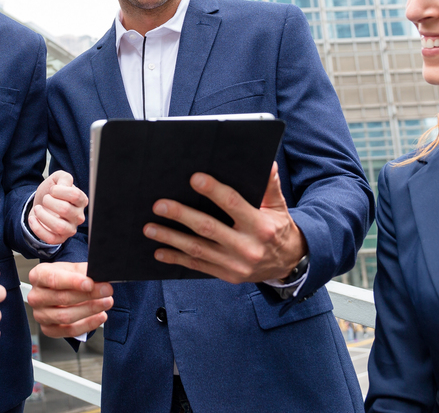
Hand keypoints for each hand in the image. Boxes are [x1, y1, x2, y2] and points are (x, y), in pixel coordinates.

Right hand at [27, 261, 112, 337]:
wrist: (58, 289)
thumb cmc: (64, 277)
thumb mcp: (72, 268)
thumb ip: (84, 271)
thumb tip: (99, 274)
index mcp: (38, 275)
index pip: (54, 279)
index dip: (73, 282)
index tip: (90, 283)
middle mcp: (35, 296)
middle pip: (63, 298)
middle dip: (88, 295)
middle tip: (107, 290)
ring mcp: (40, 315)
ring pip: (66, 316)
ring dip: (90, 310)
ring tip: (106, 302)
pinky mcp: (48, 329)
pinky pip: (69, 331)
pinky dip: (88, 325)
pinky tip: (100, 316)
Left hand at [29, 171, 87, 244]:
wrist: (41, 204)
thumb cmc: (52, 192)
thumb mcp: (58, 179)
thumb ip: (64, 178)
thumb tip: (64, 186)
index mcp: (81, 201)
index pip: (75, 195)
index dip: (60, 191)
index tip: (52, 190)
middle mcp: (79, 216)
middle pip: (65, 209)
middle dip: (49, 201)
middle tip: (45, 199)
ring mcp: (70, 229)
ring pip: (59, 226)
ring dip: (43, 216)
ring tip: (37, 209)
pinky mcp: (59, 238)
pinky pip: (50, 238)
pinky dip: (38, 228)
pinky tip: (33, 219)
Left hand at [142, 163, 307, 283]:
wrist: (288, 263)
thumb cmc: (279, 229)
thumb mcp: (278, 207)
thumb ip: (270, 186)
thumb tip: (268, 163)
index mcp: (260, 226)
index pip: (234, 205)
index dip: (214, 191)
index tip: (194, 178)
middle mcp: (247, 247)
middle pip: (208, 228)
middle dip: (181, 215)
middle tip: (159, 205)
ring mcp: (236, 265)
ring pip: (198, 249)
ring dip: (171, 238)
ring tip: (150, 228)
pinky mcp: (227, 275)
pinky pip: (198, 266)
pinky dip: (177, 259)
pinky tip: (159, 252)